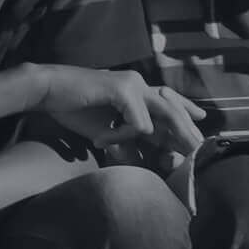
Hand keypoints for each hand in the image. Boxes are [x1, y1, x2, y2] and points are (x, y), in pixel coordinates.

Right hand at [37, 66, 205, 156]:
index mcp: (136, 91)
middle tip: (200, 149)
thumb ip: (125, 143)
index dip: (185, 114)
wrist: (47, 91)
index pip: (168, 103)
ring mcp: (133, 84)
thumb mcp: (104, 131)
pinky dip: (125, 137)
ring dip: (170, 135)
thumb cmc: (72, 107)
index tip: (200, 130)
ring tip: (179, 154)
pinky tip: (103, 140)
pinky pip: (139, 123)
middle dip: (188, 130)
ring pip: (165, 113)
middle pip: (174, 107)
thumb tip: (140, 164)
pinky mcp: (123, 89)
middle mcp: (139, 84)